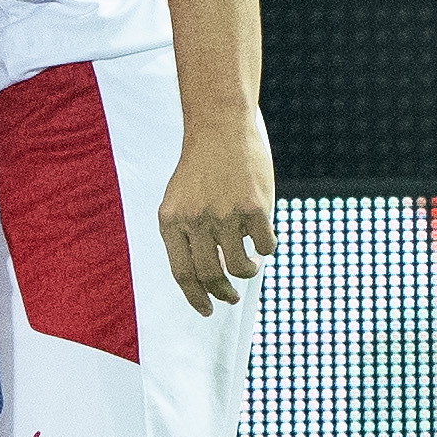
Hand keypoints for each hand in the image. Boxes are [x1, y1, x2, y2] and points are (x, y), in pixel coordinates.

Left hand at [159, 124, 275, 315]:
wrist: (221, 126)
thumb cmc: (202, 166)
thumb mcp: (180, 199)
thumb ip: (187, 233)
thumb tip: (206, 277)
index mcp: (171, 220)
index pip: (182, 273)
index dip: (195, 297)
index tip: (206, 310)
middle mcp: (195, 220)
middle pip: (210, 275)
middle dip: (222, 293)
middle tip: (231, 297)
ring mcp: (225, 215)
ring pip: (240, 266)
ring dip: (247, 271)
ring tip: (250, 265)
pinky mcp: (254, 208)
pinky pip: (265, 245)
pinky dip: (266, 249)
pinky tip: (263, 241)